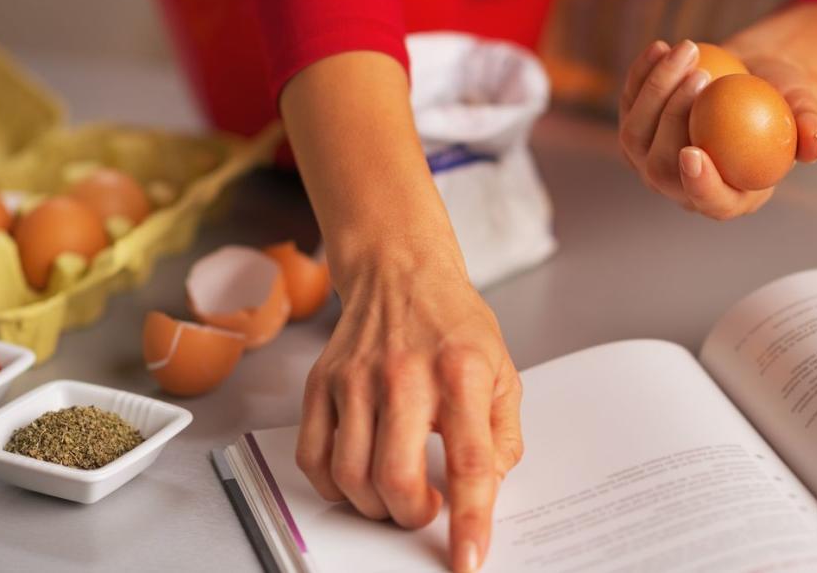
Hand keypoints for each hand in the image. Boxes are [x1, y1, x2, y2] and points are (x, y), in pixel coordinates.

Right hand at [297, 247, 522, 572]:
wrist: (400, 272)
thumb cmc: (455, 325)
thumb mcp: (503, 372)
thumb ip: (502, 436)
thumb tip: (487, 488)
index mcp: (462, 372)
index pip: (470, 461)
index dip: (471, 519)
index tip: (469, 560)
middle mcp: (404, 374)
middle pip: (396, 476)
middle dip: (411, 516)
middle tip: (425, 510)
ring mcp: (356, 377)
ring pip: (350, 475)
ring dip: (374, 505)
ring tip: (395, 494)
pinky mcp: (321, 382)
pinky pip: (314, 457)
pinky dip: (333, 486)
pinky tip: (358, 478)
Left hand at [618, 39, 816, 219]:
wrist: (752, 78)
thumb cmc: (784, 99)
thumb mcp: (804, 109)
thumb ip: (812, 128)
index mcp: (726, 197)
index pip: (707, 201)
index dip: (697, 184)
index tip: (693, 152)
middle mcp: (681, 186)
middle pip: (660, 168)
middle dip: (673, 120)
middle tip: (700, 76)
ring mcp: (650, 160)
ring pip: (634, 135)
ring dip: (657, 89)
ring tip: (689, 50)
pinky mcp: (636, 127)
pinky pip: (629, 104)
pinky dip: (642, 74)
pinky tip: (661, 46)